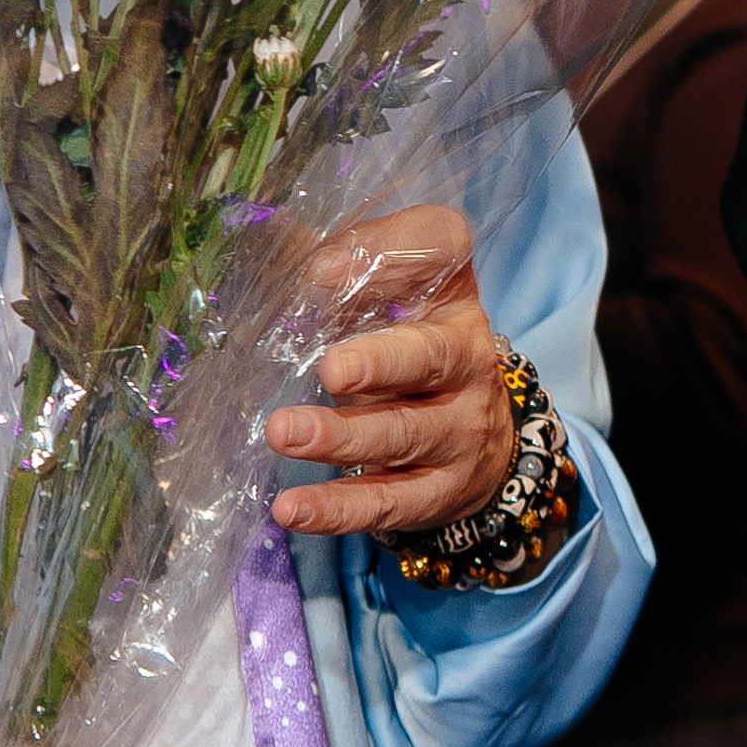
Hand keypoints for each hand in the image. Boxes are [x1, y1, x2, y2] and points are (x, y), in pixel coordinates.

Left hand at [268, 217, 517, 538]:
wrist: (481, 446)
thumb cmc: (412, 356)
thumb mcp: (393, 306)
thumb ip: (336, 273)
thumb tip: (265, 237)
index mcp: (449, 299)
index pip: (442, 249)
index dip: (392, 249)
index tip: (323, 266)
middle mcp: (467, 361)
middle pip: (431, 355)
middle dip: (380, 361)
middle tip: (330, 368)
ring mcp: (459, 432)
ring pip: (404, 433)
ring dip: (341, 436)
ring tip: (282, 433)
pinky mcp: (439, 493)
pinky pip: (388, 503)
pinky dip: (338, 509)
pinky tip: (291, 508)